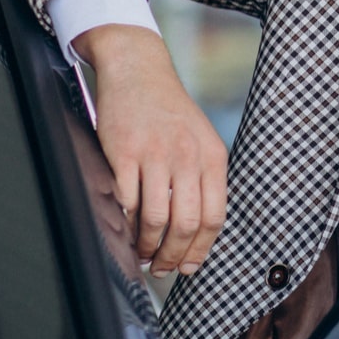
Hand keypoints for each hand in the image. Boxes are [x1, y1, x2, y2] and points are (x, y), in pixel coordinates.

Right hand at [73, 24, 228, 276]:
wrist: (138, 70)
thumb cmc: (169, 112)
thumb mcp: (200, 140)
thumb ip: (203, 179)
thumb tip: (197, 231)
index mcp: (213, 157)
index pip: (214, 217)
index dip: (200, 249)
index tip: (189, 267)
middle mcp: (188, 156)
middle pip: (187, 223)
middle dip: (173, 256)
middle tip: (161, 268)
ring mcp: (156, 154)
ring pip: (157, 218)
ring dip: (148, 245)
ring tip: (142, 254)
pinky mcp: (124, 152)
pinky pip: (127, 200)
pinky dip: (126, 223)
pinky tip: (124, 230)